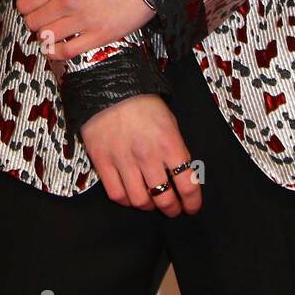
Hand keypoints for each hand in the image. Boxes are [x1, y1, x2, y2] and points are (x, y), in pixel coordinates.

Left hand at [14, 0, 155, 61]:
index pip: (25, 3)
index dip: (26, 5)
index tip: (34, 4)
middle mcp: (67, 3)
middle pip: (33, 23)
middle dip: (35, 20)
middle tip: (45, 16)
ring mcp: (82, 22)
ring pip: (47, 38)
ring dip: (46, 35)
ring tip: (54, 29)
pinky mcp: (97, 36)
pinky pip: (68, 52)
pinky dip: (57, 52)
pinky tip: (59, 46)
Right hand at [80, 95, 202, 216]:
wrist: (109, 85)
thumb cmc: (143, 102)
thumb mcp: (169, 121)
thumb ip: (175, 149)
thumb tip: (180, 175)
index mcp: (169, 143)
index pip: (187, 183)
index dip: (192, 201)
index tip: (192, 207)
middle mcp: (147, 155)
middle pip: (164, 197)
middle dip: (172, 208)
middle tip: (173, 208)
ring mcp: (123, 160)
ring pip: (140, 201)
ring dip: (149, 206)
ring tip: (152, 202)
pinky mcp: (102, 161)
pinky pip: (117, 194)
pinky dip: (126, 200)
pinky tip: (131, 195)